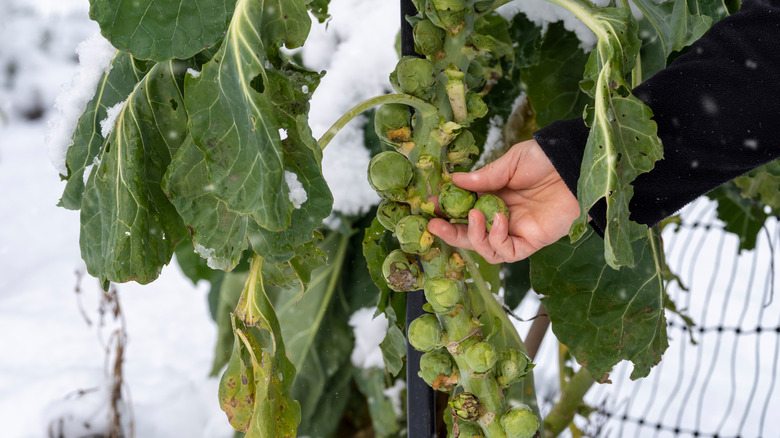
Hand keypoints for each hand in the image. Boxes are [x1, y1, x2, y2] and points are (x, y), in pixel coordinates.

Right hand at [428, 139, 580, 262]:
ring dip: (473, 236)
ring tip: (471, 215)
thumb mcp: (510, 163)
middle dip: (450, 232)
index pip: (464, 210)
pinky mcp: (531, 242)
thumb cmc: (545, 160)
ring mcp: (516, 232)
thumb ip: (484, 177)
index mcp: (495, 197)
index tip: (429, 204)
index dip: (446, 210)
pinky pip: (507, 252)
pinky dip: (497, 239)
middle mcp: (502, 218)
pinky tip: (498, 219)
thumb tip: (453, 181)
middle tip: (433, 223)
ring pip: (486, 249)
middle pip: (470, 235)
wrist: (574, 165)